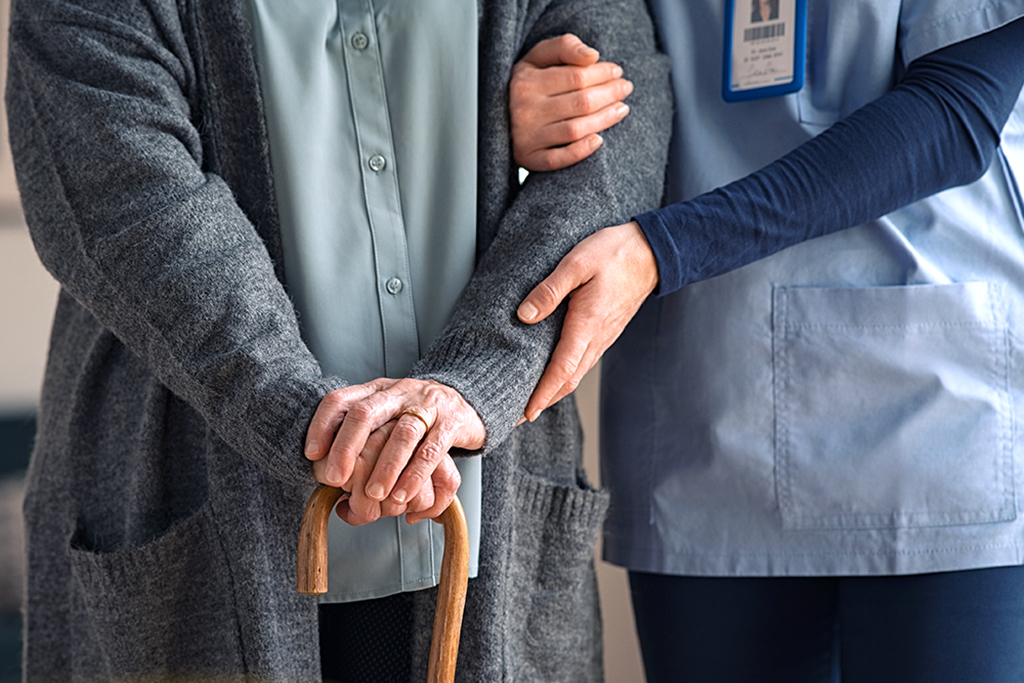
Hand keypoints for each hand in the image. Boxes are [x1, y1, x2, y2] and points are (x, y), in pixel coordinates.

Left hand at [304, 378, 484, 522]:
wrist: (467, 402)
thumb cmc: (417, 416)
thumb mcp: (386, 417)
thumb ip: (361, 441)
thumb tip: (331, 484)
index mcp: (376, 390)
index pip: (341, 400)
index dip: (322, 425)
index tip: (311, 454)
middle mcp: (398, 393)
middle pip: (366, 413)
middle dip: (347, 448)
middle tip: (335, 479)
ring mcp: (426, 405)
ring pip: (402, 433)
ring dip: (385, 467)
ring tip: (374, 495)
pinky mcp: (451, 422)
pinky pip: (432, 449)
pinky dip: (415, 475)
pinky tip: (403, 495)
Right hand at [510, 34, 632, 171]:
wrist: (496, 115)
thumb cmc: (527, 82)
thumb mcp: (538, 57)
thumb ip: (564, 46)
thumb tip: (593, 56)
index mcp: (525, 81)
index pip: (576, 76)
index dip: (603, 73)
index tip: (617, 71)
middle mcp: (524, 110)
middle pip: (580, 103)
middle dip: (610, 94)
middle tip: (625, 88)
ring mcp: (525, 137)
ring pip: (575, 130)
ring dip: (605, 120)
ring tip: (621, 109)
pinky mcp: (528, 159)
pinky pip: (558, 159)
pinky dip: (581, 151)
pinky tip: (599, 140)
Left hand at [517, 221, 657, 420]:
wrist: (650, 252)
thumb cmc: (614, 254)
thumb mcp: (576, 264)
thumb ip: (549, 290)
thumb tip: (524, 315)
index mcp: (587, 325)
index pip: (562, 370)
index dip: (542, 394)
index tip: (525, 413)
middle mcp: (596, 338)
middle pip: (568, 381)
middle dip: (543, 402)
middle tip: (517, 417)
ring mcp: (603, 338)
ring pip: (576, 374)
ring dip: (554, 392)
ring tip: (531, 402)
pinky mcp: (604, 333)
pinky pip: (582, 362)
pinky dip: (565, 377)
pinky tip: (553, 376)